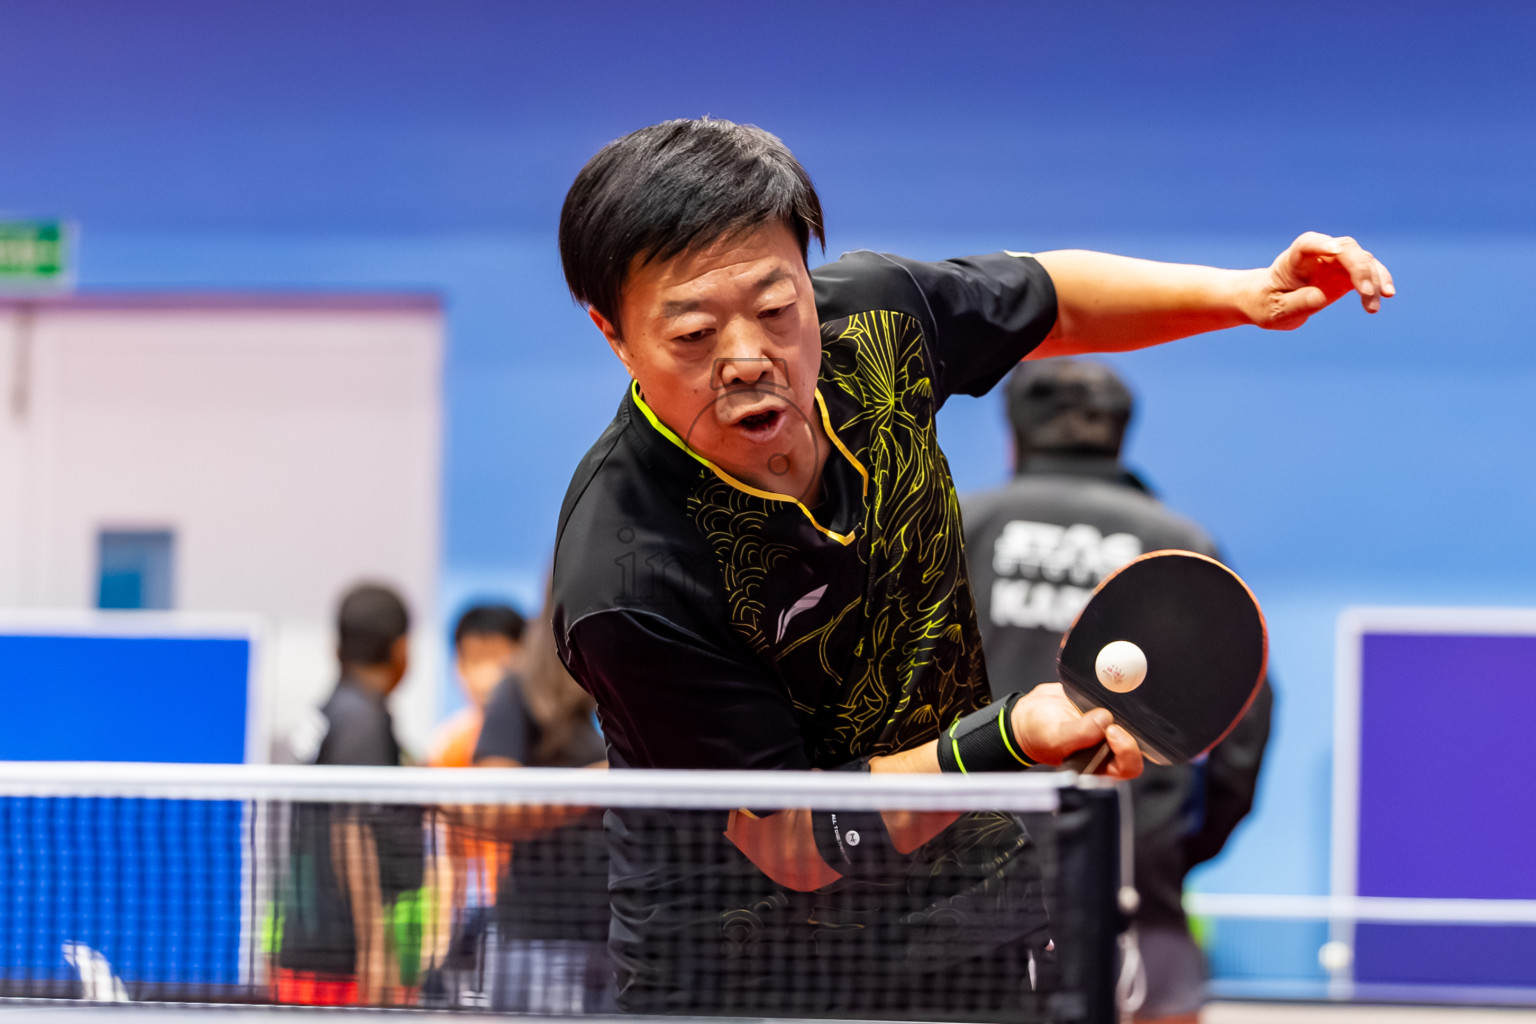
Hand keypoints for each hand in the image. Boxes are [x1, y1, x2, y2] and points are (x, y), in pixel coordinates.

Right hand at [1009, 683, 1143, 779]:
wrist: (1026, 714)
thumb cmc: (1037, 734)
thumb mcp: (1054, 737)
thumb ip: (1080, 733)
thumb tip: (1105, 719)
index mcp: (1099, 765)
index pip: (1128, 766)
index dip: (1127, 750)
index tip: (1112, 731)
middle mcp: (1108, 748)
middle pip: (1137, 741)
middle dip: (1128, 727)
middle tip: (1108, 714)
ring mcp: (1107, 727)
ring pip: (1131, 719)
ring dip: (1123, 708)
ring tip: (1101, 700)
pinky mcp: (1104, 708)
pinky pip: (1119, 700)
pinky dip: (1114, 693)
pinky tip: (1100, 688)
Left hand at [1254, 232, 1394, 329]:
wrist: (1271, 302)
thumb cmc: (1268, 304)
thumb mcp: (1276, 310)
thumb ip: (1297, 303)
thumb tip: (1320, 296)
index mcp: (1293, 260)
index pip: (1307, 244)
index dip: (1321, 244)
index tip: (1335, 250)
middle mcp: (1318, 255)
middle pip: (1344, 249)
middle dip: (1358, 267)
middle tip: (1365, 293)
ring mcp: (1335, 262)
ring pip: (1361, 259)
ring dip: (1373, 279)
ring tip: (1373, 307)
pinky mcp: (1346, 274)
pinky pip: (1368, 272)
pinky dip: (1379, 282)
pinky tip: (1385, 296)